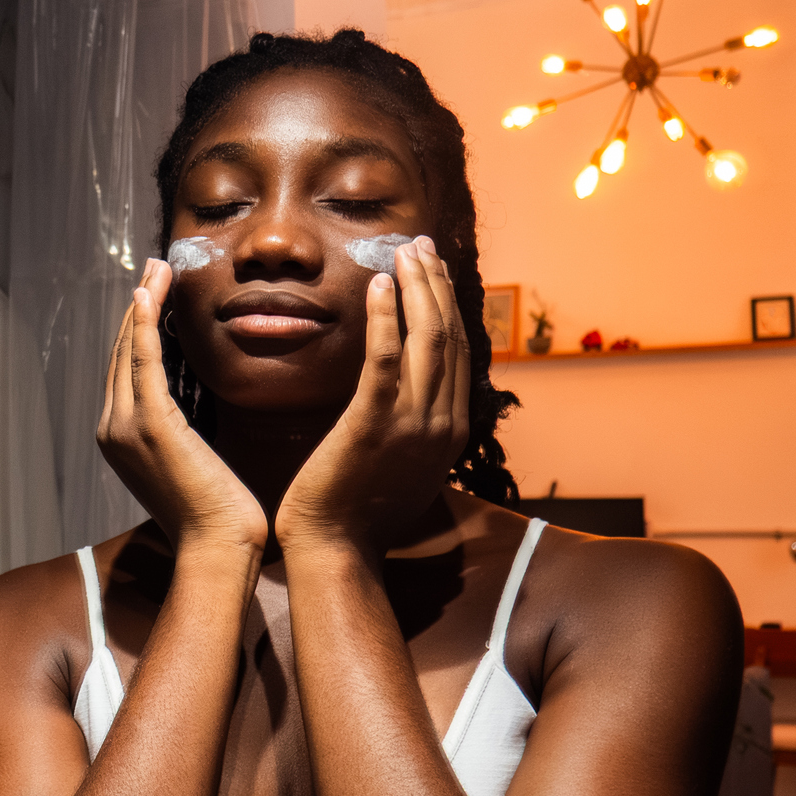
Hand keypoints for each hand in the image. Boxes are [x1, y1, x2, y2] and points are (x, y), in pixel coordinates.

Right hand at [97, 259, 267, 551]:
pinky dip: (144, 325)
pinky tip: (148, 296)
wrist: (216, 548)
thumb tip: (201, 409)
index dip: (138, 329)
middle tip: (154, 268)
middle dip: (137, 307)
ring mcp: (126, 427)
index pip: (127, 372)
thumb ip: (187, 434)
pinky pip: (144, 361)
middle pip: (121, 355)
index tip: (154, 294)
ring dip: (142, 304)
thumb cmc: (217, 516)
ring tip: (156, 269)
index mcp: (121, 440)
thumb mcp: (195, 464)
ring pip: (129, 350)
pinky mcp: (150, 424)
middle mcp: (113, 430)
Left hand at [276, 237, 467, 554]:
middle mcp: (443, 422)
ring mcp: (413, 424)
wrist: (335, 549)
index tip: (434, 271)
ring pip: (427, 340)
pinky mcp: (374, 425)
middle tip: (421, 246)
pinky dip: (387, 318)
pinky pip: (386, 360)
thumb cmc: (357, 509)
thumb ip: (415, 426)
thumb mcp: (404, 464)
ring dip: (417, 289)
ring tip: (403, 252)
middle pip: (449, 336)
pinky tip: (378, 285)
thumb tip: (412, 394)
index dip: (449, 305)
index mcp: (451, 430)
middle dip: (437, 285)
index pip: (459, 352)